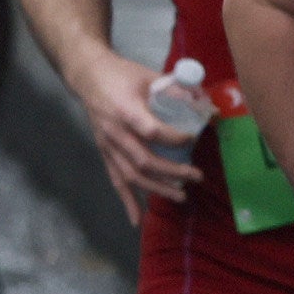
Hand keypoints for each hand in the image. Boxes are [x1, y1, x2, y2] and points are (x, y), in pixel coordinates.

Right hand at [68, 45, 195, 220]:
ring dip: (157, 188)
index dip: (174, 139)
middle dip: (172, 172)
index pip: (152, 131)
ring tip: (181, 196)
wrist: (87, 75)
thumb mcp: (147, 75)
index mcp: (125, 109)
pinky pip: (115, 180)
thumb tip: (206, 106)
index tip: (192, 139)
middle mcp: (115, 132)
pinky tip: (137, 220)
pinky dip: (126, 201)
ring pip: (132, 175)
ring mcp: (108, 145)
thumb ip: (175, 91)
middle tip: (196, 176)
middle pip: (144, 160)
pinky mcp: (104, 152)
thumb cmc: (120, 73)